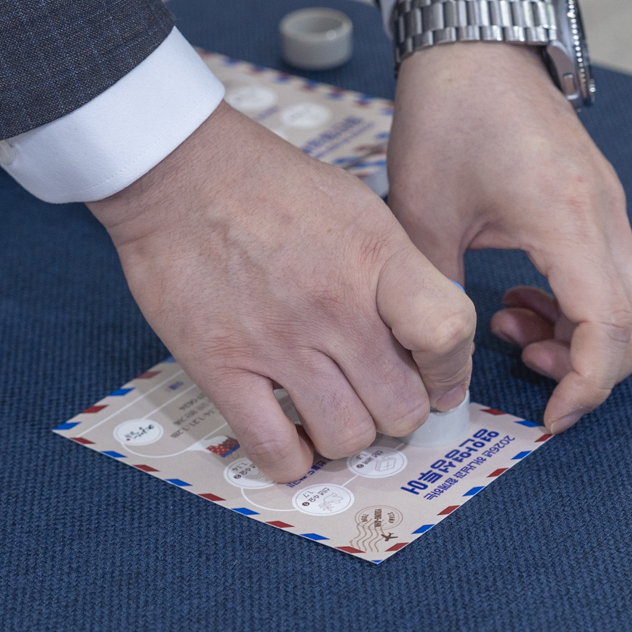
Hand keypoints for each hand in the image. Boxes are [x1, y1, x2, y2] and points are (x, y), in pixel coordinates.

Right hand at [88, 102, 475, 482]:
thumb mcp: (359, 208)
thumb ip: (399, 271)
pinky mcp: (221, 367)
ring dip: (346, 434)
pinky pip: (274, 451)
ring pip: (346, 437)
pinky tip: (289, 435)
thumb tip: (429, 334)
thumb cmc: (271, 185)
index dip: (451, 368)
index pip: (447, 333)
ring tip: (330, 409)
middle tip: (376, 393)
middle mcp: (334, 306)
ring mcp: (277, 341)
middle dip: (397, 410)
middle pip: (401, 407)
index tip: (436, 374)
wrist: (180, 173)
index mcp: (375, 258)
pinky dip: (291, 458)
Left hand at [389, 0, 631, 433]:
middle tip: (530, 373)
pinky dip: (579, 306)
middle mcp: (606, 215)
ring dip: (584, 337)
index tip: (547, 416)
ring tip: (512, 328)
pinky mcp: (598, 202)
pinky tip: (519, 298)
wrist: (473, 40)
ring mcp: (609, 207)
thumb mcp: (422, 213)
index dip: (586, 386)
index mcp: (568, 218)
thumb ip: (433, 295)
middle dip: (594, 369)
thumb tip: (439, 363)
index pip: (611, 327)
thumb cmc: (446, 113)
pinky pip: (612, 274)